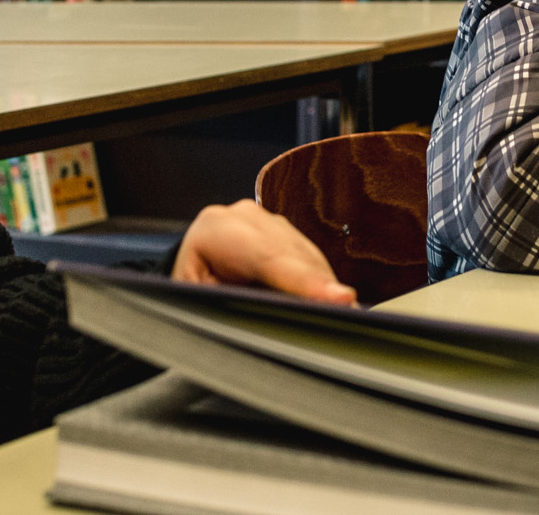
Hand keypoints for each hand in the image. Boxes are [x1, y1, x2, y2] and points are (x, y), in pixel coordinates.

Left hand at [172, 199, 356, 304]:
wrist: (192, 269)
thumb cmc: (188, 290)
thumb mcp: (196, 301)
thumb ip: (228, 307)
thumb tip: (270, 322)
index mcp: (215, 230)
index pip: (266, 256)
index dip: (303, 279)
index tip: (336, 299)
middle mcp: (245, 217)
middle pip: (294, 254)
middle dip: (322, 286)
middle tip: (350, 315)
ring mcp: (269, 221)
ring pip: (308, 255)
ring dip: (327, 286)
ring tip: (348, 314)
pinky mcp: (286, 233)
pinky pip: (312, 258)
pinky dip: (323, 283)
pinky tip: (334, 301)